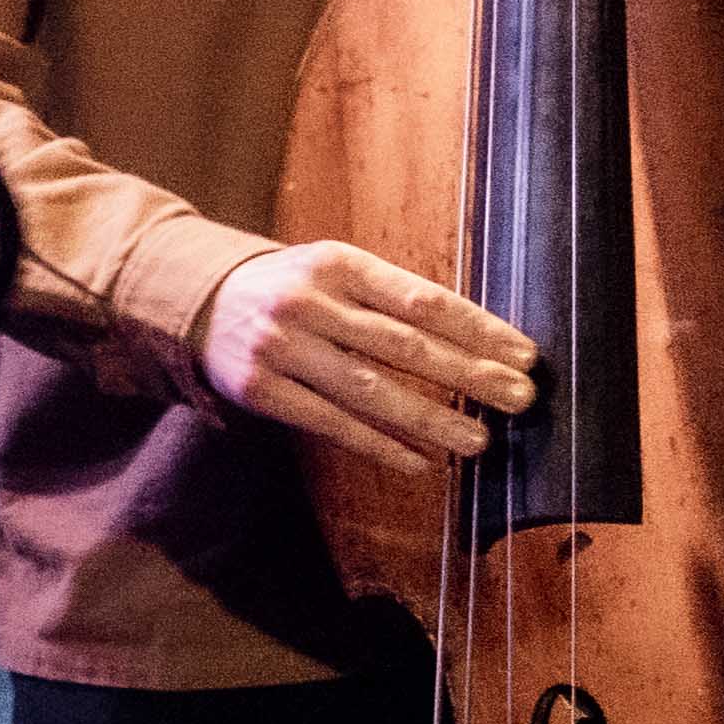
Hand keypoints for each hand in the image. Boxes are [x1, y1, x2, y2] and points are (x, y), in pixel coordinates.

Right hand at [193, 241, 540, 463]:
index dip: (478, 328)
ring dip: (432, 419)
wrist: (198, 301)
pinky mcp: (260, 390)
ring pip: (370, 390)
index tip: (524, 355)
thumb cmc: (292, 288)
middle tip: (521, 399)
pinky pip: (330, 423)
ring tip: (479, 441)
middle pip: (404, 345)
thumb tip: (478, 342)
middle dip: (470, 374)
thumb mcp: (335, 271)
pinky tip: (420, 461)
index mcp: (337, 263)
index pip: (422, 299)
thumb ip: (392, 298)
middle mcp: (307, 302)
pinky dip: (379, 445)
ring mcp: (281, 347)